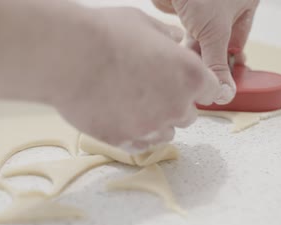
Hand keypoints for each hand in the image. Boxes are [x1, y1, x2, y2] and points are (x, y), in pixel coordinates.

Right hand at [54, 7, 223, 151]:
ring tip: (132, 104)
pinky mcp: (124, 140)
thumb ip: (165, 36)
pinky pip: (140, 145)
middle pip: (188, 115)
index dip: (197, 86)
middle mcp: (176, 105)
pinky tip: (120, 117)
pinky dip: (135, 134)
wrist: (68, 56)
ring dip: (156, 122)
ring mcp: (150, 127)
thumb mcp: (143, 23)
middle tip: (150, 89)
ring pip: (166, 134)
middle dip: (175, 104)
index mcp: (189, 75)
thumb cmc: (105, 35)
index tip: (184, 84)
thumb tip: (173, 39)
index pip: (211, 91)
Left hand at [152, 0, 259, 103]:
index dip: (228, 64)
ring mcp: (202, 6)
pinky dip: (178, 43)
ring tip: (186, 69)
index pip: (238, 42)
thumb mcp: (215, 32)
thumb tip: (226, 93)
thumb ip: (218, 63)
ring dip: (192, 54)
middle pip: (216, 42)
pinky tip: (174, 55)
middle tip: (201, 80)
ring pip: (198, 38)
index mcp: (244, 4)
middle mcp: (224, 5)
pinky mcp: (181, 6)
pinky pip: (182, 30)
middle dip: (207, 60)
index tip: (220, 84)